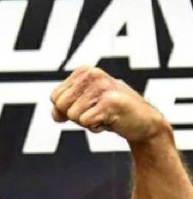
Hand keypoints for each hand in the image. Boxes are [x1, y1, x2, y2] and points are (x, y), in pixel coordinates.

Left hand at [50, 66, 167, 142]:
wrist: (144, 122)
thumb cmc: (111, 112)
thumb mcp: (83, 106)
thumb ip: (63, 108)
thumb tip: (55, 114)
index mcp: (84, 71)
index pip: (55, 97)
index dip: (68, 109)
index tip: (89, 107)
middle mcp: (92, 74)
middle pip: (61, 106)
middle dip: (76, 116)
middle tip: (97, 112)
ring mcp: (102, 87)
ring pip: (73, 115)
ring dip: (88, 122)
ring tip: (106, 115)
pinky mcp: (110, 101)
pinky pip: (85, 122)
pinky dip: (96, 127)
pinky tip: (111, 120)